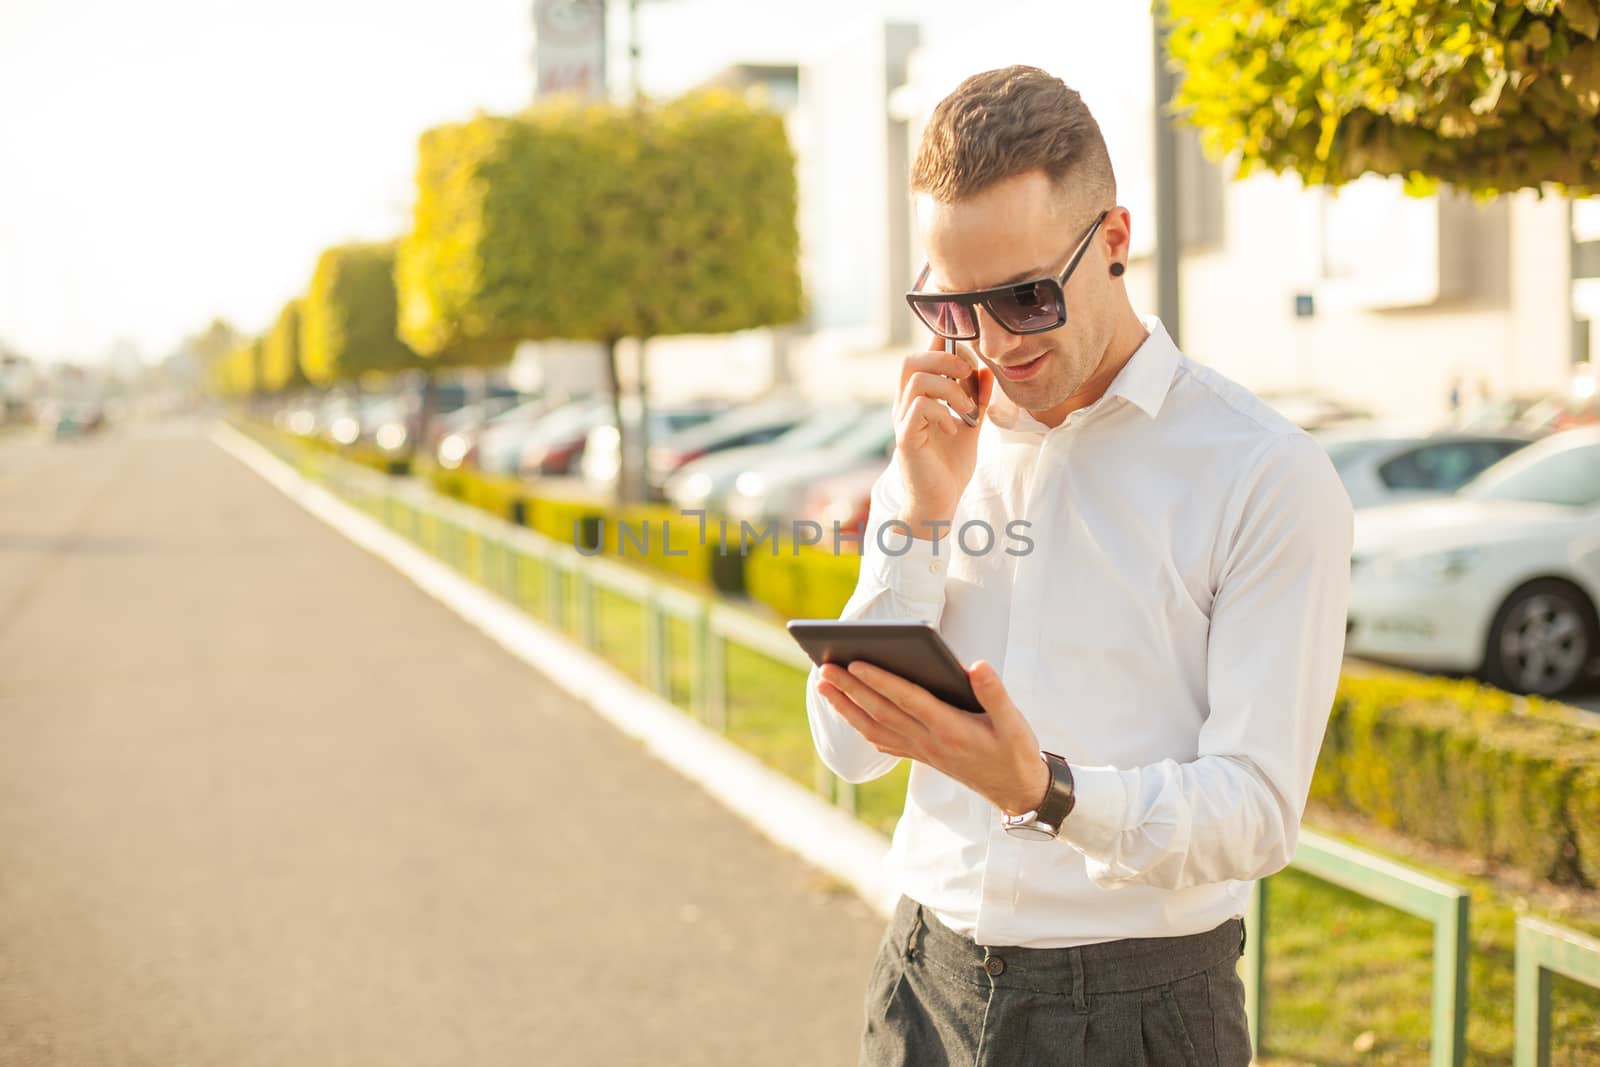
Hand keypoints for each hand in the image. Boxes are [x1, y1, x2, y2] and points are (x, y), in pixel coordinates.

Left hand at [816, 658, 1050, 815]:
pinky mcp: (921, 757)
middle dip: (850, 689)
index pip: (907, 699)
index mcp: (950, 728)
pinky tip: (849, 713)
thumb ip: (994, 693)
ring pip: (875, 727)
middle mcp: (929, 741)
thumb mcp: (1014, 723)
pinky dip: (862, 726)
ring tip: (824, 685)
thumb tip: (976, 665)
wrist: (1016, 791)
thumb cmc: (1015, 751)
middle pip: (881, 711)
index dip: (880, 681)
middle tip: (824, 667)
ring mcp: (922, 752)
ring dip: (846, 706)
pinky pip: (884, 741)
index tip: (855, 662)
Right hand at [893, 333, 993, 532]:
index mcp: (918, 399)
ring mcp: (903, 421)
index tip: (969, 355)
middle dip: (945, 360)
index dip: (942, 344)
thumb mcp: (971, 426)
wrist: (940, 502)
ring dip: (950, 389)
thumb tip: (986, 371)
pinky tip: (956, 428)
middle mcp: (905, 406)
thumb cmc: (949, 467)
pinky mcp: (906, 439)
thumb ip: (977, 400)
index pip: (921, 356)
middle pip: (911, 360)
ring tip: (967, 409)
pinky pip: (919, 408)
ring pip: (917, 380)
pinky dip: (943, 412)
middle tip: (968, 377)